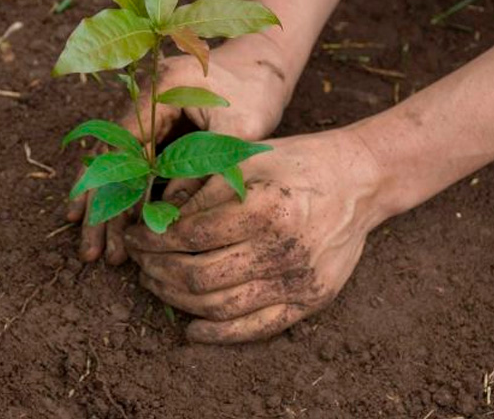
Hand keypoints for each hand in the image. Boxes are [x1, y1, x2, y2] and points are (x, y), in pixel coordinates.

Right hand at [67, 34, 295, 263]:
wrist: (264, 66)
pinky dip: (120, 196)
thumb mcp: (237, 132)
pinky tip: (107, 226)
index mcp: (159, 91)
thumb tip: (168, 216)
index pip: (124, 146)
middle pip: (109, 160)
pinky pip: (129, 167)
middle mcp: (142, 101)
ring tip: (97, 252)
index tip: (114, 230)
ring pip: (114, 167)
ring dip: (106, 208)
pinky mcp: (153, 130)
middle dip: (100, 209)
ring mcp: (144, 115)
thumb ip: (204, 170)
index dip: (114, 191)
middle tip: (93, 253)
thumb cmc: (255, 95)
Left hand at [124, 125, 390, 342]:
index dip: (151, 241)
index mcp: (262, 208)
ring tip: (157, 284)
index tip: (134, 237)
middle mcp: (281, 249)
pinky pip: (256, 328)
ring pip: (219, 306)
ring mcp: (297, 280)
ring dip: (177, 300)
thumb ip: (199, 186)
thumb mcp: (245, 158)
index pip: (188, 237)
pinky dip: (218, 334)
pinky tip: (192, 328)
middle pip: (198, 276)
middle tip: (139, 262)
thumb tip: (155, 216)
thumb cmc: (297, 163)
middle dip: (156, 271)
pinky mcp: (310, 300)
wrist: (359, 181)